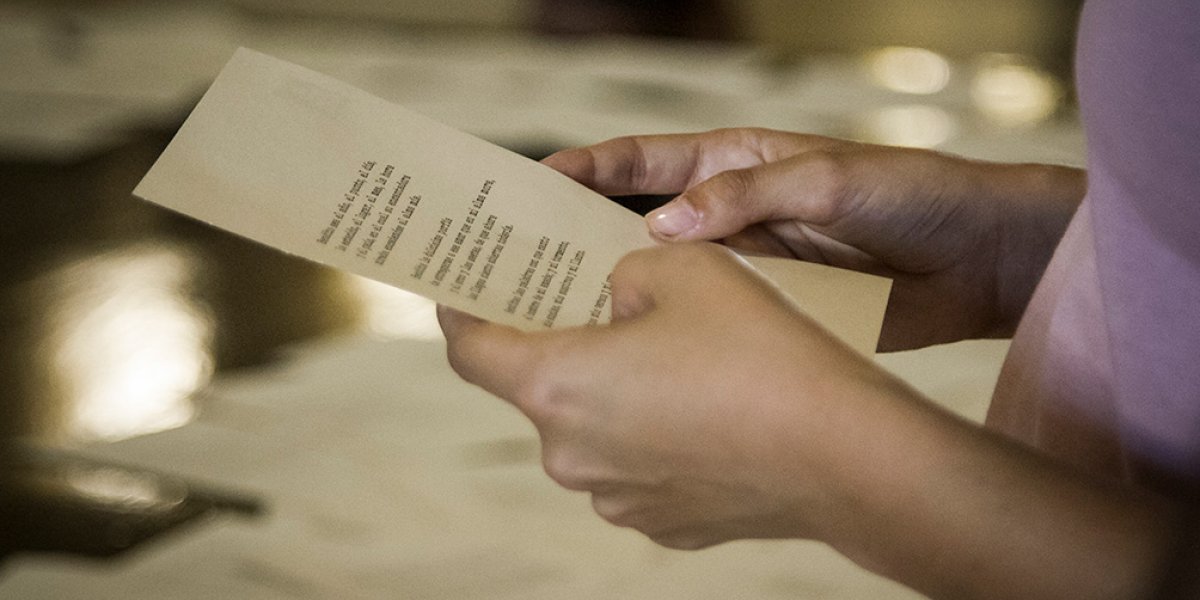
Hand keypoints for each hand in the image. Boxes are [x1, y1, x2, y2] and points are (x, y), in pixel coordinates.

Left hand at [439, 243, 919, 548]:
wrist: (847, 453)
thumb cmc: (759, 349)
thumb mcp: (682, 267)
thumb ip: (622, 270)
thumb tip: (613, 292)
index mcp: (557, 386)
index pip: (472, 349)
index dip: (460, 312)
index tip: (461, 291)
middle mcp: (571, 455)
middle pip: (542, 388)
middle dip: (565, 343)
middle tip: (601, 303)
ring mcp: (619, 497)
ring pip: (596, 429)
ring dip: (617, 391)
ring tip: (676, 355)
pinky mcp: (666, 524)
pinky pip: (641, 464)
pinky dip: (656, 433)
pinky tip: (709, 406)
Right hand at [543, 128, 1083, 349]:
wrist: (981, 260)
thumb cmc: (911, 196)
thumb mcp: (828, 179)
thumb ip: (747, 197)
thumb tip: (660, 228)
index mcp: (733, 165)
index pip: (644, 162)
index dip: (588, 169)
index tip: (534, 181)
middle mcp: (730, 218)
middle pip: (640, 227)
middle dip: (586, 243)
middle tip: (530, 269)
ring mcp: (749, 270)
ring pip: (671, 285)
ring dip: (627, 301)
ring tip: (569, 327)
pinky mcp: (772, 316)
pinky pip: (714, 326)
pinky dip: (681, 342)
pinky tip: (645, 366)